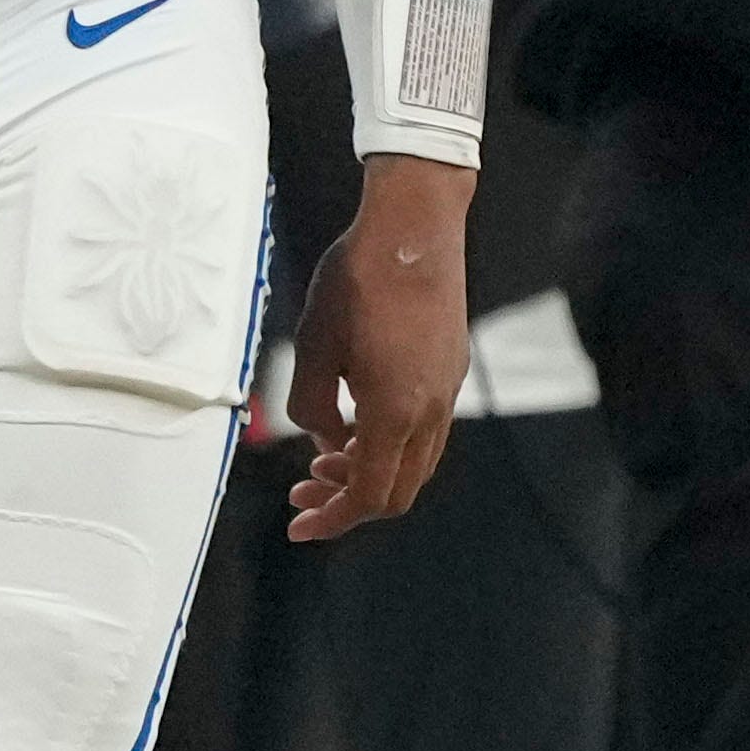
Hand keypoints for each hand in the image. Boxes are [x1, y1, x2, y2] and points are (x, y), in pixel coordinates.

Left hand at [284, 154, 470, 541]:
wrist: (416, 224)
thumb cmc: (359, 278)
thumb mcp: (314, 344)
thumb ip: (312, 406)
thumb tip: (329, 441)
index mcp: (395, 411)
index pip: (369, 495)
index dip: (333, 519)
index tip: (298, 525)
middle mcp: (431, 410)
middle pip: (397, 491)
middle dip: (347, 502)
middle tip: (303, 492)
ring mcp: (448, 389)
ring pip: (414, 462)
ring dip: (370, 471)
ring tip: (324, 458)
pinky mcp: (451, 367)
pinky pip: (425, 430)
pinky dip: (389, 443)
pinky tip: (357, 418)